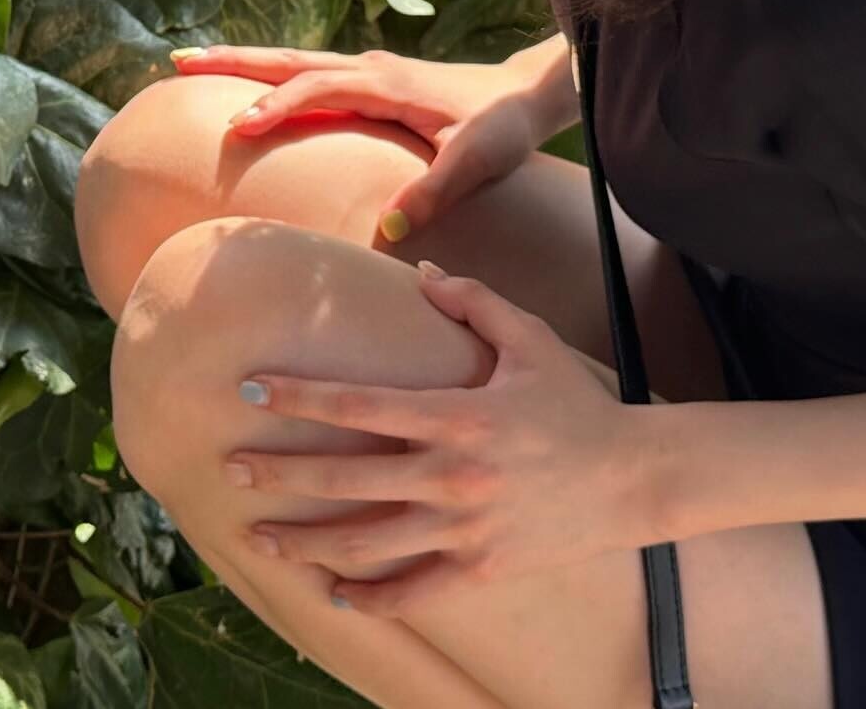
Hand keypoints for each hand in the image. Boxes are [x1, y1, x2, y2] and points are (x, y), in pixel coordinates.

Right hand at [172, 43, 548, 242]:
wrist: (528, 93)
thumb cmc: (503, 127)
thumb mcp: (475, 163)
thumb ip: (431, 194)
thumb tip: (385, 231)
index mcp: (384, 84)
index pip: (314, 90)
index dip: (274, 107)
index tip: (236, 128)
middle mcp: (369, 70)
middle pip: (288, 62)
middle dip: (233, 61)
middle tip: (179, 63)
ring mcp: (369, 72)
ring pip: (295, 63)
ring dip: (247, 63)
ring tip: (198, 65)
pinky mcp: (373, 82)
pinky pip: (311, 75)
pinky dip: (275, 76)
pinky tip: (258, 90)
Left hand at [225, 266, 649, 615]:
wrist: (635, 478)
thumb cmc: (575, 403)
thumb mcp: (529, 338)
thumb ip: (472, 301)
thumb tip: (420, 268)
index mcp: (455, 414)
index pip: (359, 405)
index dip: (301, 397)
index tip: (252, 390)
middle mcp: (452, 476)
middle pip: (347, 479)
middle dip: (281, 474)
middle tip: (231, 468)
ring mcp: (465, 530)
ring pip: (368, 544)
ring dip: (306, 543)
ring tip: (259, 538)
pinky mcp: (483, 569)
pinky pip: (415, 591)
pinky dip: (370, 597)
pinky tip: (331, 593)